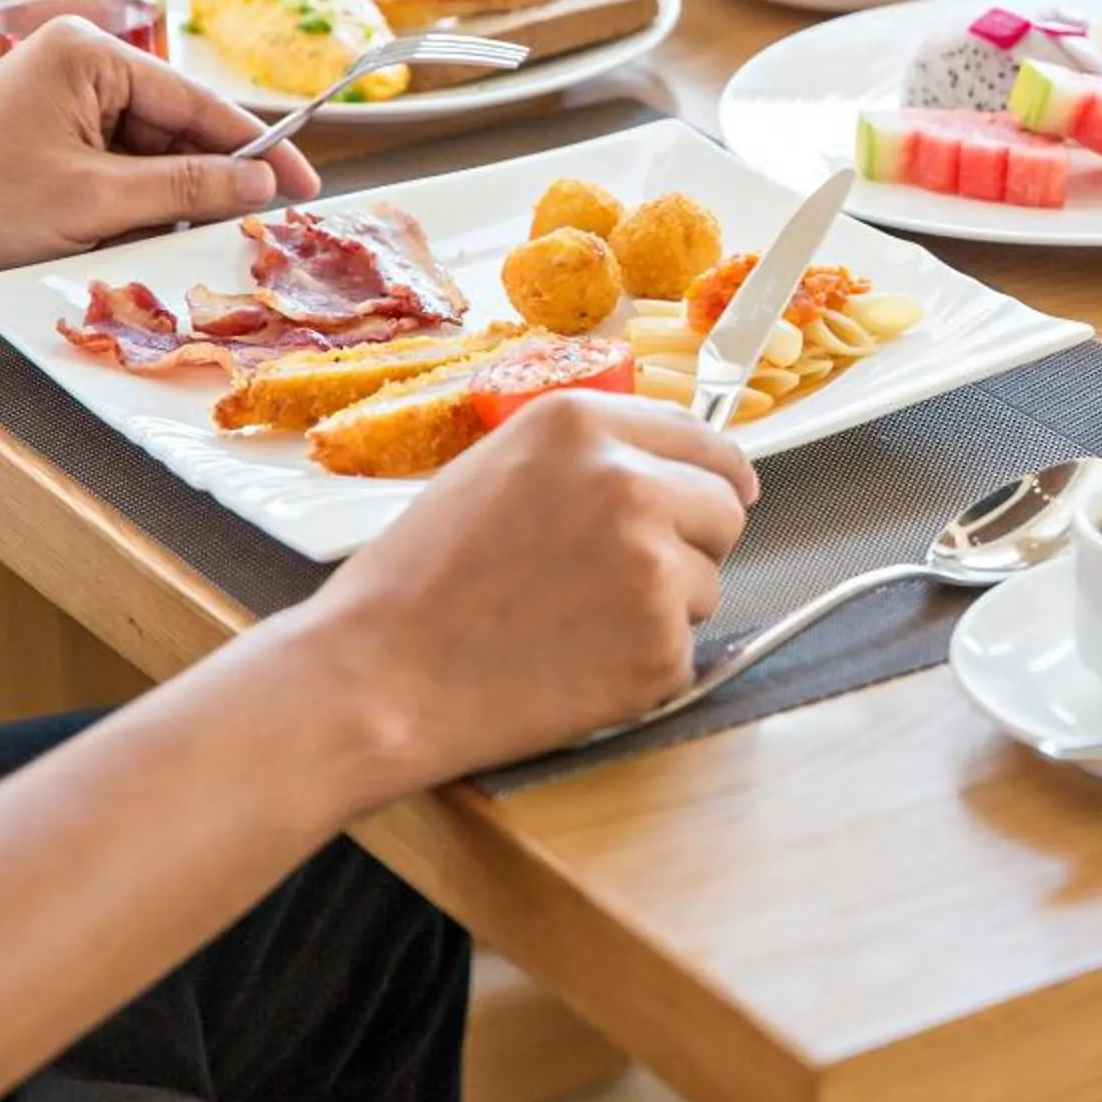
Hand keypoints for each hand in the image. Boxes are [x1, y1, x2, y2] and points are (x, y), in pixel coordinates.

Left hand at [0, 17, 322, 299]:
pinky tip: (142, 241)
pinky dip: (135, 209)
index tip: (308, 186)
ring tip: (193, 242)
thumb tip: (264, 183)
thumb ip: (188, 188)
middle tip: (260, 226)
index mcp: (88, 54)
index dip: (260, 150)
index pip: (199, 102)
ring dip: (170, 202)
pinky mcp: (46, 143)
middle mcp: (76, 65)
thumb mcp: (95, 203)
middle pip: (177, 127)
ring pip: (150, 156)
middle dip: (211, 180)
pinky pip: (116, 171)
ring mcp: (59, 104)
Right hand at [299, 392, 757, 786]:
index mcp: (582, 425)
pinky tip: (573, 664)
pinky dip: (642, 664)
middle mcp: (629, 483)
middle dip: (692, 541)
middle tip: (624, 576)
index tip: (724, 490)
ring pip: (707, 583)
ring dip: (663, 606)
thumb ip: (589, 458)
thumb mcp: (499, 469)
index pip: (705, 438)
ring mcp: (651, 568)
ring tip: (572, 621)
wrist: (376, 676)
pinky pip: (684, 650)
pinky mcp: (658, 648)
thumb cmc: (419, 580)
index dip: (715, 473)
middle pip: (725, 508)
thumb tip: (670, 468)